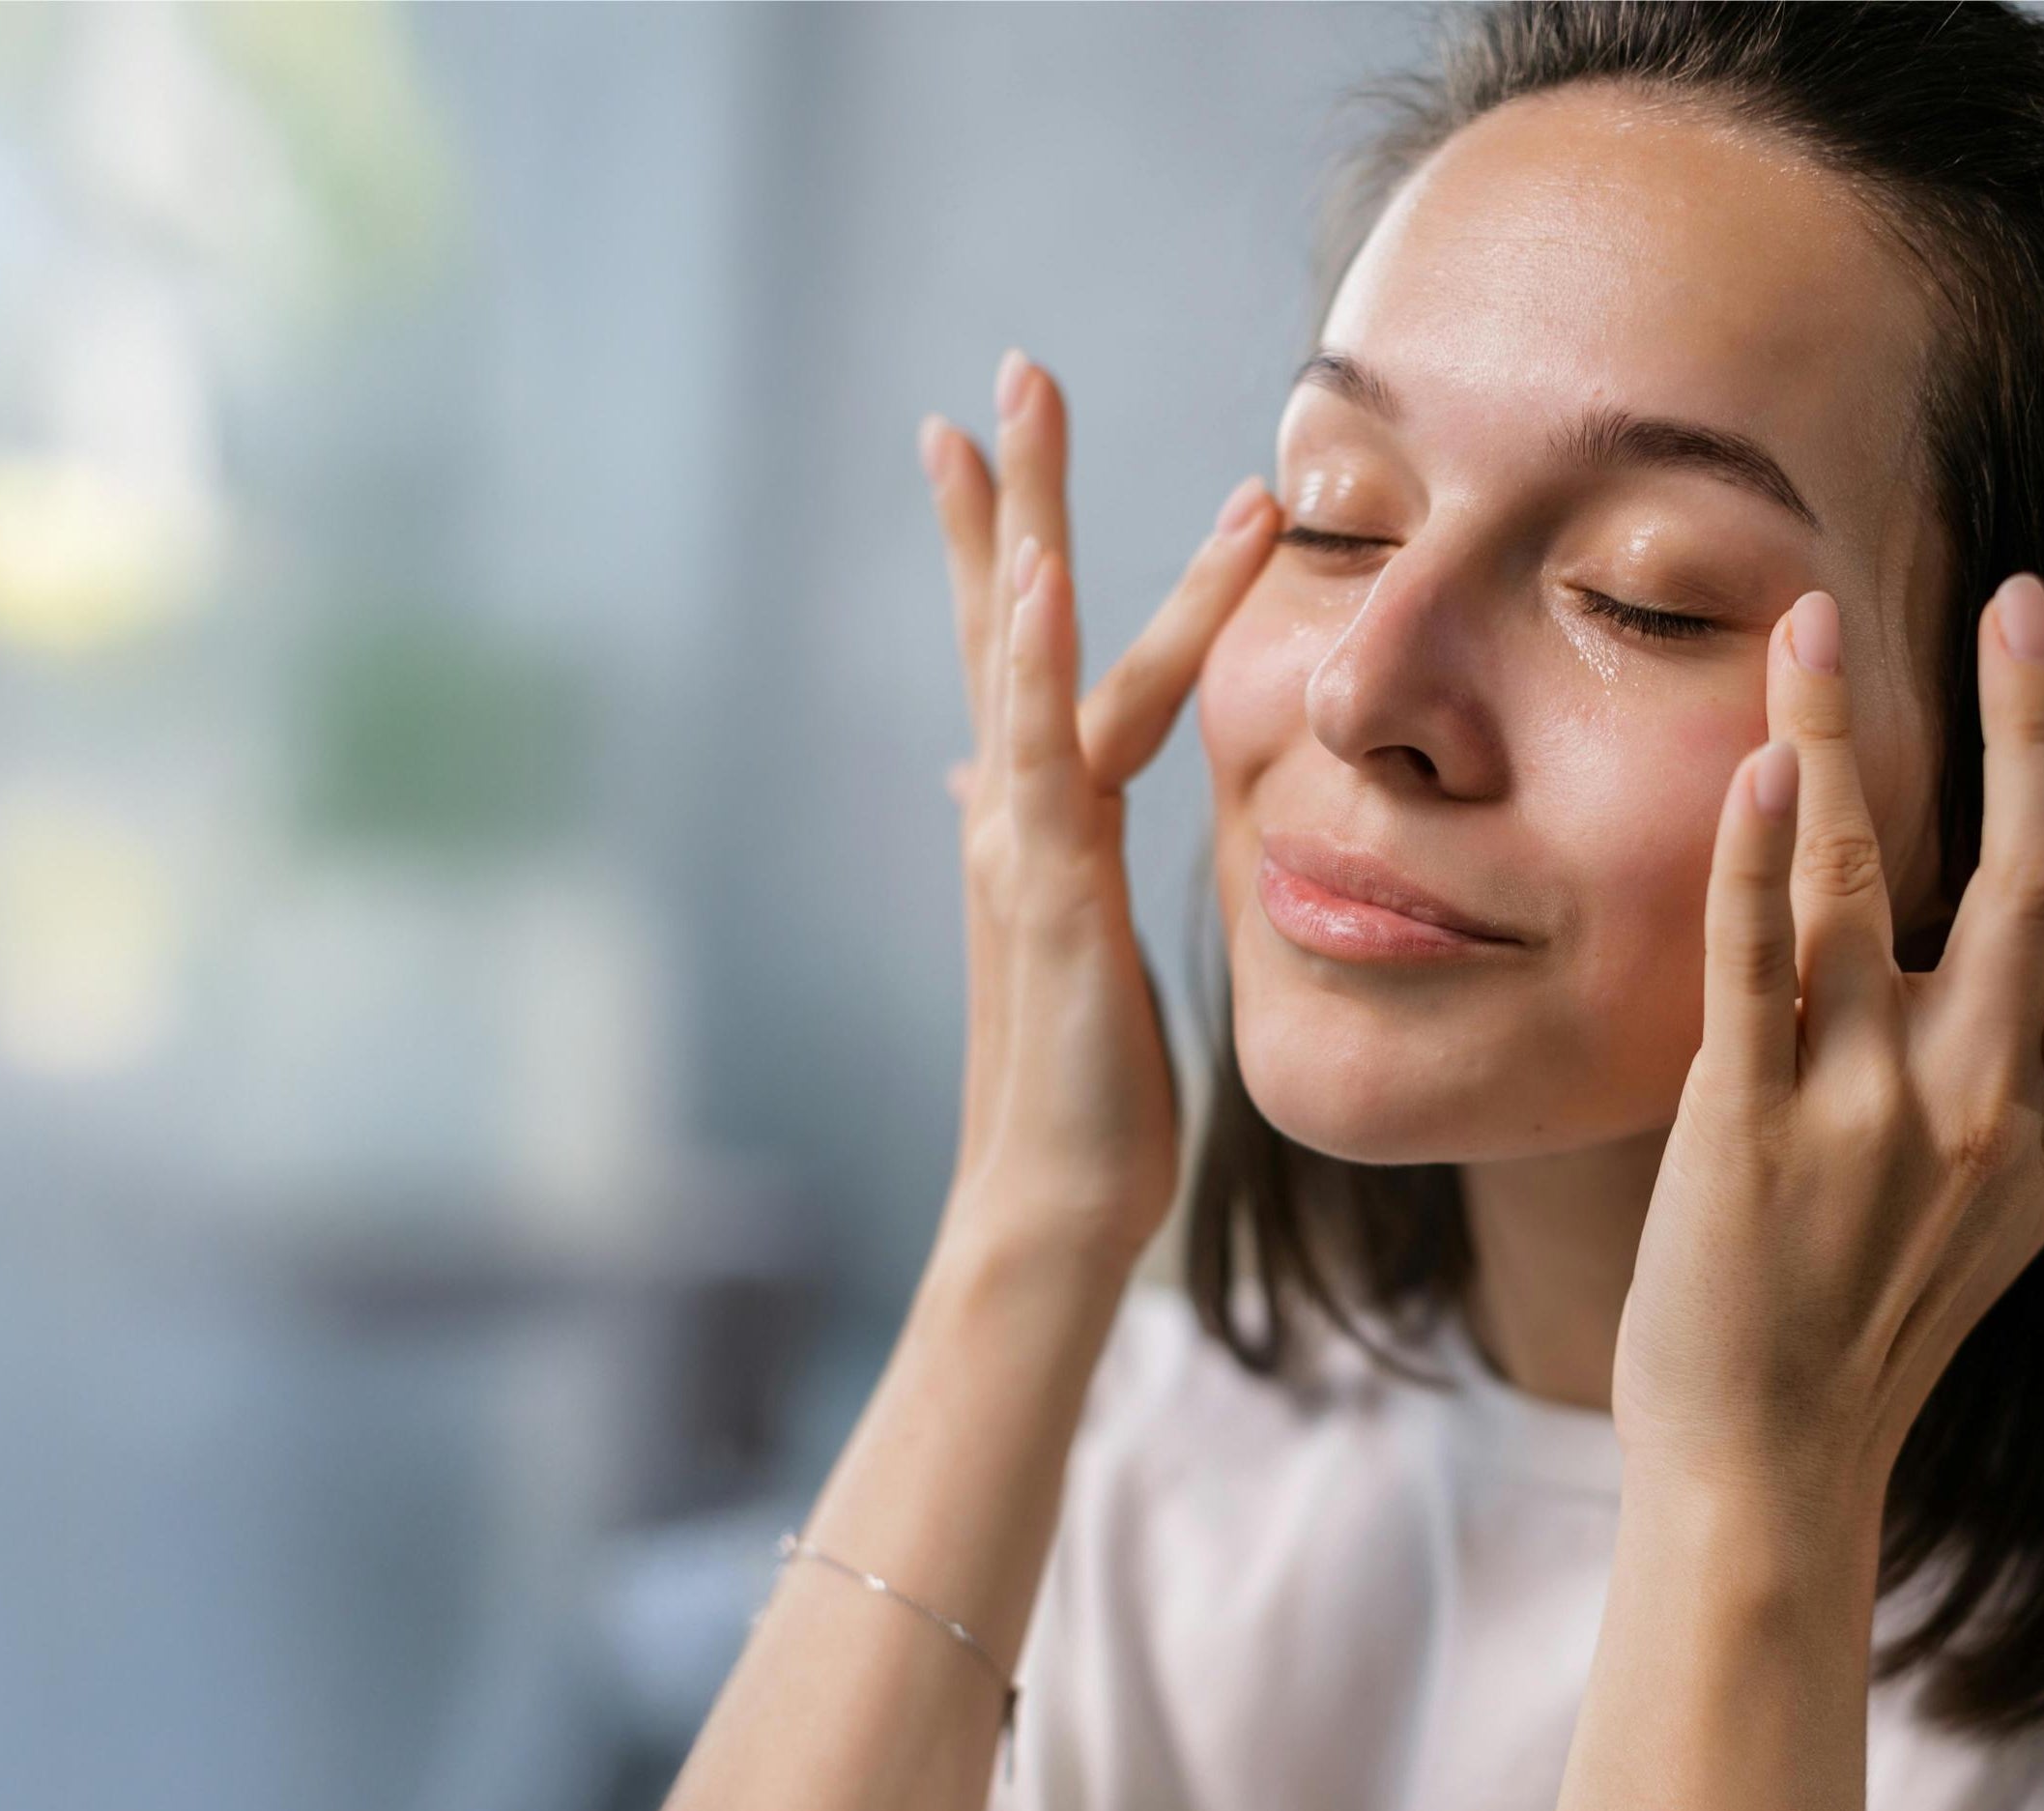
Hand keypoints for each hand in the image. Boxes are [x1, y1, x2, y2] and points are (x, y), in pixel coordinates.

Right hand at [922, 348, 1275, 1263]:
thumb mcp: (1065, 940)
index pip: (1008, 655)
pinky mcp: (1049, 887)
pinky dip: (1036, 656)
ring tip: (1017, 418)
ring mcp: (1023, 844)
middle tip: (1006, 373)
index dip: (987, 544)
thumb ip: (1031, 845)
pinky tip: (1037, 574)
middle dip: (1001, 497)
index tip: (966, 441)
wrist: (1054, 1205)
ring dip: (1022, 530)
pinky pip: (1044, 750)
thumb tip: (976, 776)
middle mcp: (1013, 815)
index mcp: (1030, 821)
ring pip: (1022, 662)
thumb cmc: (1077, 1091)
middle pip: (1002, 625)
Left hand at [1613, 576, 2043, 1526]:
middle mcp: (1983, 1108)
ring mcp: (1864, 1112)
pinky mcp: (1744, 1128)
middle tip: (2016, 601)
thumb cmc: (1870, 1322)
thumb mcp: (2006, 1213)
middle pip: (2036, 883)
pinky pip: (1754, 966)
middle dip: (2033, 727)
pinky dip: (1752, 859)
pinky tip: (1751, 769)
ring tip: (1815, 623)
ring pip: (1867, 883)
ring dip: (1841, 737)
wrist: (1765, 1458)